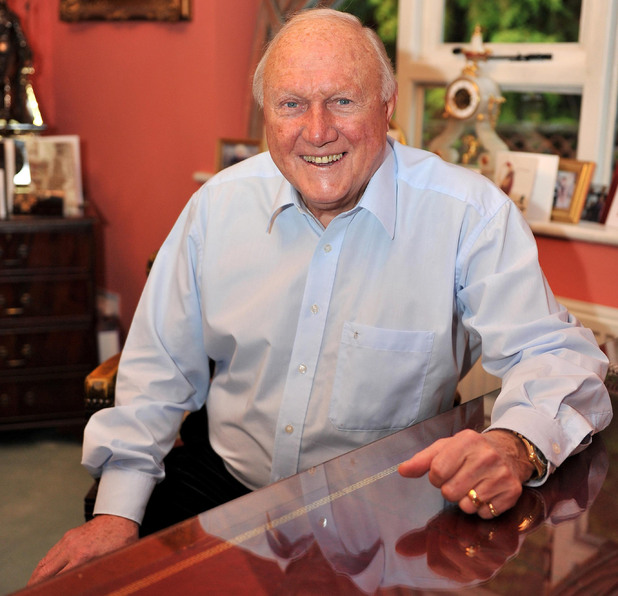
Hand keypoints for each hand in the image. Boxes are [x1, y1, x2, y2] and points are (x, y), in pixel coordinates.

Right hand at [28, 514, 138, 585]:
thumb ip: (98, 573)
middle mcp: (72, 548)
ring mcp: (68, 540)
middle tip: (32, 593)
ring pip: (44, 563)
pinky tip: (41, 574)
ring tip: (33, 588)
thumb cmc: (122, 538)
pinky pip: (50, 554)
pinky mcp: (68, 536)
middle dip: (36, 586)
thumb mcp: (114, 559)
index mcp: (83, 556)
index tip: (48, 592)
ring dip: (36, 577)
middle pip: (45, 572)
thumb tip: (91, 585)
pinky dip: (43, 566)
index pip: (58, 580)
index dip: (51, 589)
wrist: (120, 515)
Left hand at [398, 429, 533, 517]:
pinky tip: (486, 493)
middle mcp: (486, 456)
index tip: (443, 472)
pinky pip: (484, 513)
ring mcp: (501, 474)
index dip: (436, 477)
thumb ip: (421, 460)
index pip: (437, 472)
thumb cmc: (470, 450)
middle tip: (459, 479)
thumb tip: (402, 471)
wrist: (508, 450)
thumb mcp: (445, 448)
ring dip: (465, 500)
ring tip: (473, 486)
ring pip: (467, 505)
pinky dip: (481, 508)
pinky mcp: (512, 491)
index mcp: (465, 441)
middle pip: (450, 492)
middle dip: (450, 489)